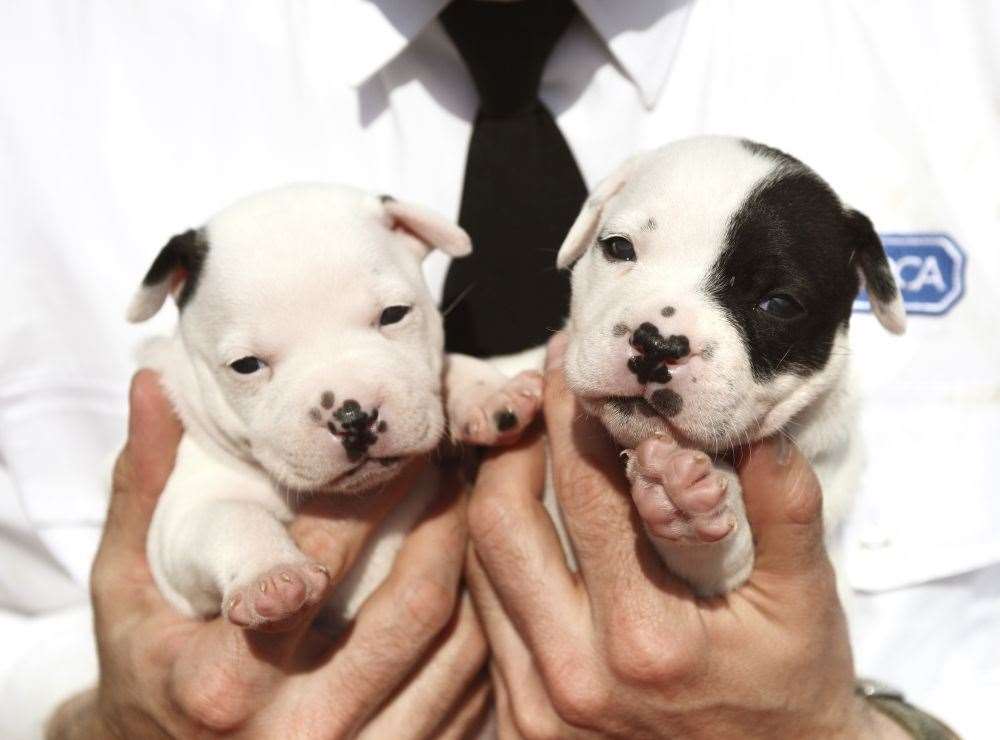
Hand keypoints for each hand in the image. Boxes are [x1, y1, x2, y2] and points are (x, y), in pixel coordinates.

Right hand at [47, 371, 487, 738]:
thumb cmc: (147, 669)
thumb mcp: (124, 587)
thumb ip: (140, 489)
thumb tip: (152, 384)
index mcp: (224, 682)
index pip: (320, 565)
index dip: (369, 495)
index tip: (398, 443)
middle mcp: (300, 732)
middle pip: (416, 604)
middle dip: (446, 517)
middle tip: (454, 464)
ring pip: (462, 650)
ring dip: (478, 568)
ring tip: (472, 510)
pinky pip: (473, 696)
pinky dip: (486, 632)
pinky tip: (478, 583)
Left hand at [464, 334, 905, 738]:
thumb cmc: (789, 688)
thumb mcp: (807, 601)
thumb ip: (783, 506)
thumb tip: (754, 422)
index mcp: (647, 641)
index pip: (587, 495)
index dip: (571, 414)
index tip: (567, 361)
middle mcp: (576, 678)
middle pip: (498, 524)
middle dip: (510, 447)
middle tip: (535, 403)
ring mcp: (539, 707)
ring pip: (478, 566)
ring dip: (494, 495)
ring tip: (527, 450)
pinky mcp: (520, 723)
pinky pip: (484, 613)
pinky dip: (496, 555)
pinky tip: (526, 522)